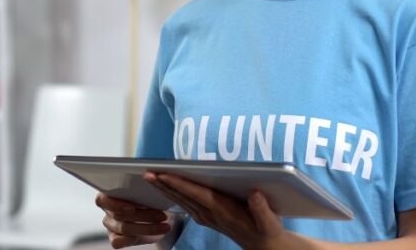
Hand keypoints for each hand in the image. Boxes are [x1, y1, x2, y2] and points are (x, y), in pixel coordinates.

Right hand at [96, 192, 173, 247]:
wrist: (159, 216)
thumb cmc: (150, 199)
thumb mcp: (147, 191)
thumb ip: (142, 188)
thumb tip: (151, 181)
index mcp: (109, 193)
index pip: (102, 199)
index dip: (116, 205)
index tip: (133, 208)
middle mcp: (107, 210)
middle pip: (118, 215)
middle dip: (143, 215)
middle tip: (162, 215)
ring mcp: (110, 225)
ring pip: (124, 228)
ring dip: (147, 227)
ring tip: (165, 226)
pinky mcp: (115, 238)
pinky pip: (118, 242)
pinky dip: (134, 239)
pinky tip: (151, 235)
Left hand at [145, 171, 286, 249]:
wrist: (263, 246)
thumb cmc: (266, 230)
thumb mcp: (269, 222)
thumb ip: (262, 209)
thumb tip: (255, 194)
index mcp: (223, 212)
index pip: (197, 195)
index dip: (180, 184)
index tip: (164, 175)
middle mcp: (211, 214)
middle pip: (183, 197)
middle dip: (164, 184)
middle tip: (146, 173)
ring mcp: (207, 217)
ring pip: (181, 200)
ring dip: (165, 188)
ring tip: (150, 176)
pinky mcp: (206, 217)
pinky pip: (185, 204)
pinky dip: (173, 194)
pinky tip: (165, 186)